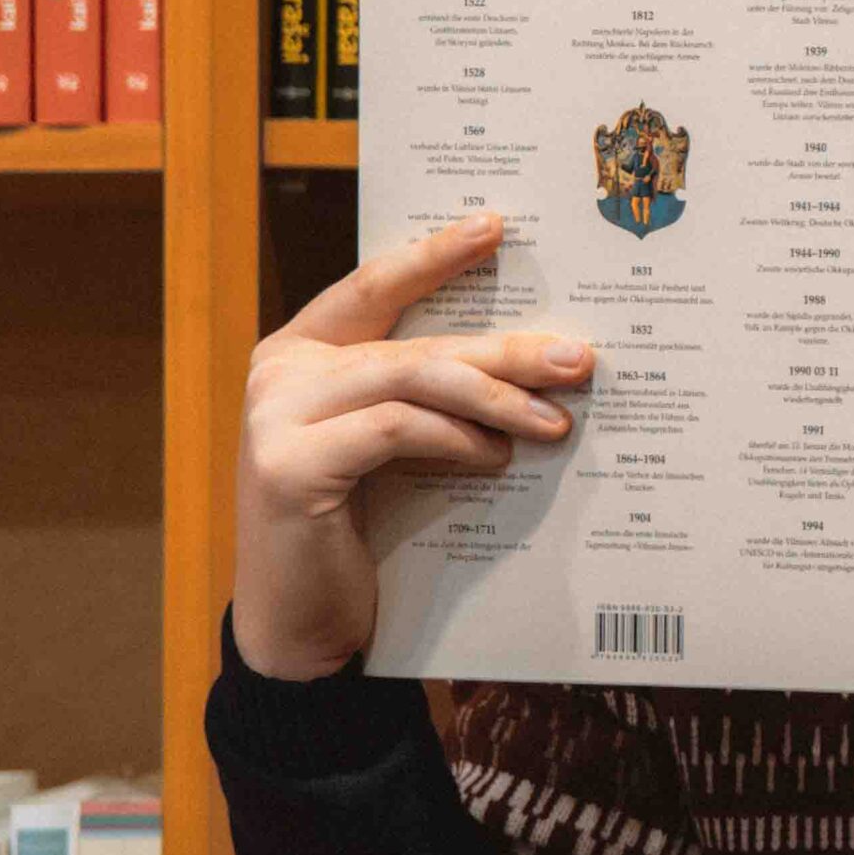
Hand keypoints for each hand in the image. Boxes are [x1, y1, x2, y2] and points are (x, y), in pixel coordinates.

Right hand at [234, 215, 591, 682]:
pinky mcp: (289, 467)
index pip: (373, 286)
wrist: (302, 627)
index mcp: (301, 353)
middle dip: (505, 349)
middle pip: (413, 343)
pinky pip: (395, 430)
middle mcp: (280, 374)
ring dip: (495, 396)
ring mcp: (275, 418)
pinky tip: (495, 456)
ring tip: (554, 419)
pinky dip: (455, 438)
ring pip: (410, 378)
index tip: (496, 227)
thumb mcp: (393, 450)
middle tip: (578, 360)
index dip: (433, 256)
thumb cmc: (358, 531)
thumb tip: (535, 365)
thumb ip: (429, 400)